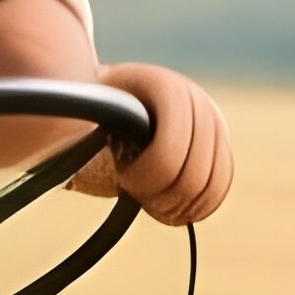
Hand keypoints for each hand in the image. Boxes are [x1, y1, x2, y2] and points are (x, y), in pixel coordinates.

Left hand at [68, 63, 231, 225]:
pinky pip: (222, 186)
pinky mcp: (220, 145)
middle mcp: (197, 101)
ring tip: (151, 202)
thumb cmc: (90, 110)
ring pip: (212, 184)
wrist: (111, 100)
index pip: (168, 154)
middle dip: (161, 196)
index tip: (121, 175)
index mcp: (164, 86)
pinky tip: (171, 207)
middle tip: (135, 192)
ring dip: (180, 205)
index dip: (143, 178)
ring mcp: (213, 123)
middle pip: (194, 176)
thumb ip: (84, 130)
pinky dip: (198, 206)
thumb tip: (73, 155)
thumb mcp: (86, 115)